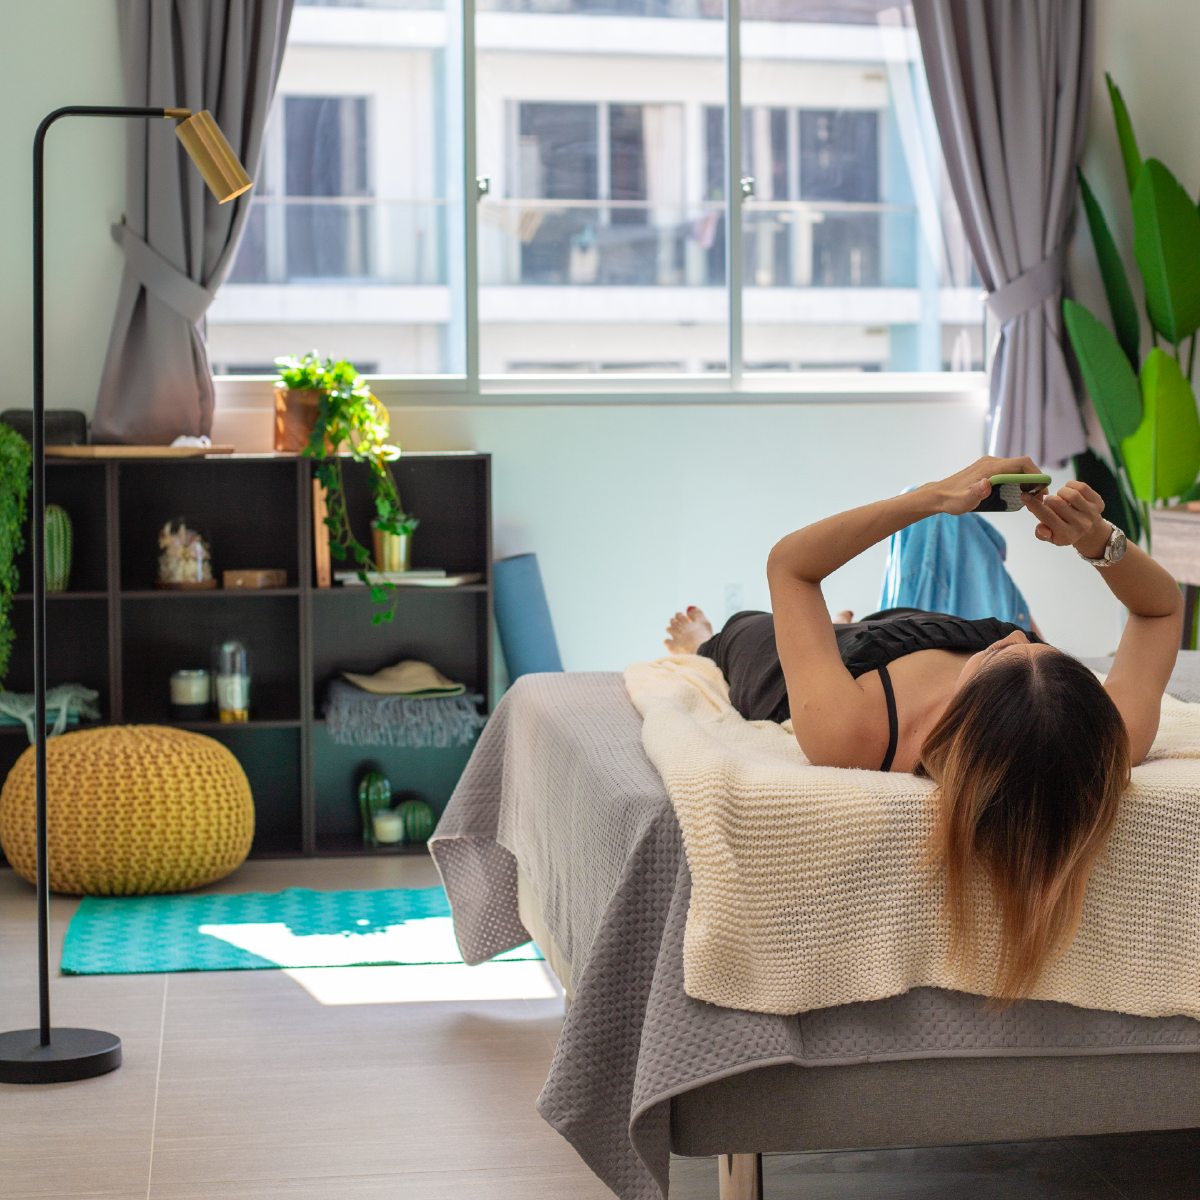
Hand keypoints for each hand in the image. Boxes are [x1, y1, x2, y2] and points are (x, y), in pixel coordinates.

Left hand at [925, 456, 1045, 515]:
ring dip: (1027, 479)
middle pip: (1022, 465)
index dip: (1037, 473)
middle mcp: (991, 462)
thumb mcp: (964, 501)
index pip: (1022, 463)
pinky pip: (1009, 471)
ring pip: (1016, 468)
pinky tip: (1017, 492)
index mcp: (990, 468)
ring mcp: (989, 464)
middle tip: (1039, 496)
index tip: (1043, 488)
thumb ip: (976, 493)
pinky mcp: (987, 469)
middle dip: (1034, 478)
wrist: (938, 495)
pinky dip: (1018, 479)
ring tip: (1030, 496)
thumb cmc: (951, 500)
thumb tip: (986, 484)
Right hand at [1022, 480, 1106, 548]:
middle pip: (1056, 502)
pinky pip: (1081, 487)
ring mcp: (1091, 514)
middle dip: (1049, 500)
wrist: (1090, 531)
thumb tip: (1041, 528)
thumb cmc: (1064, 531)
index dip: (1034, 505)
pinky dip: (1071, 485)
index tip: (1024, 495)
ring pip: (1070, 493)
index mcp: (1066, 535)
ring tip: (1060, 498)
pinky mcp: (1098, 503)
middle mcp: (1081, 525)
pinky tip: (1069, 491)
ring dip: (1060, 492)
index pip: (1047, 517)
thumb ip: (1042, 533)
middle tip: (1049, 503)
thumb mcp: (1051, 537)